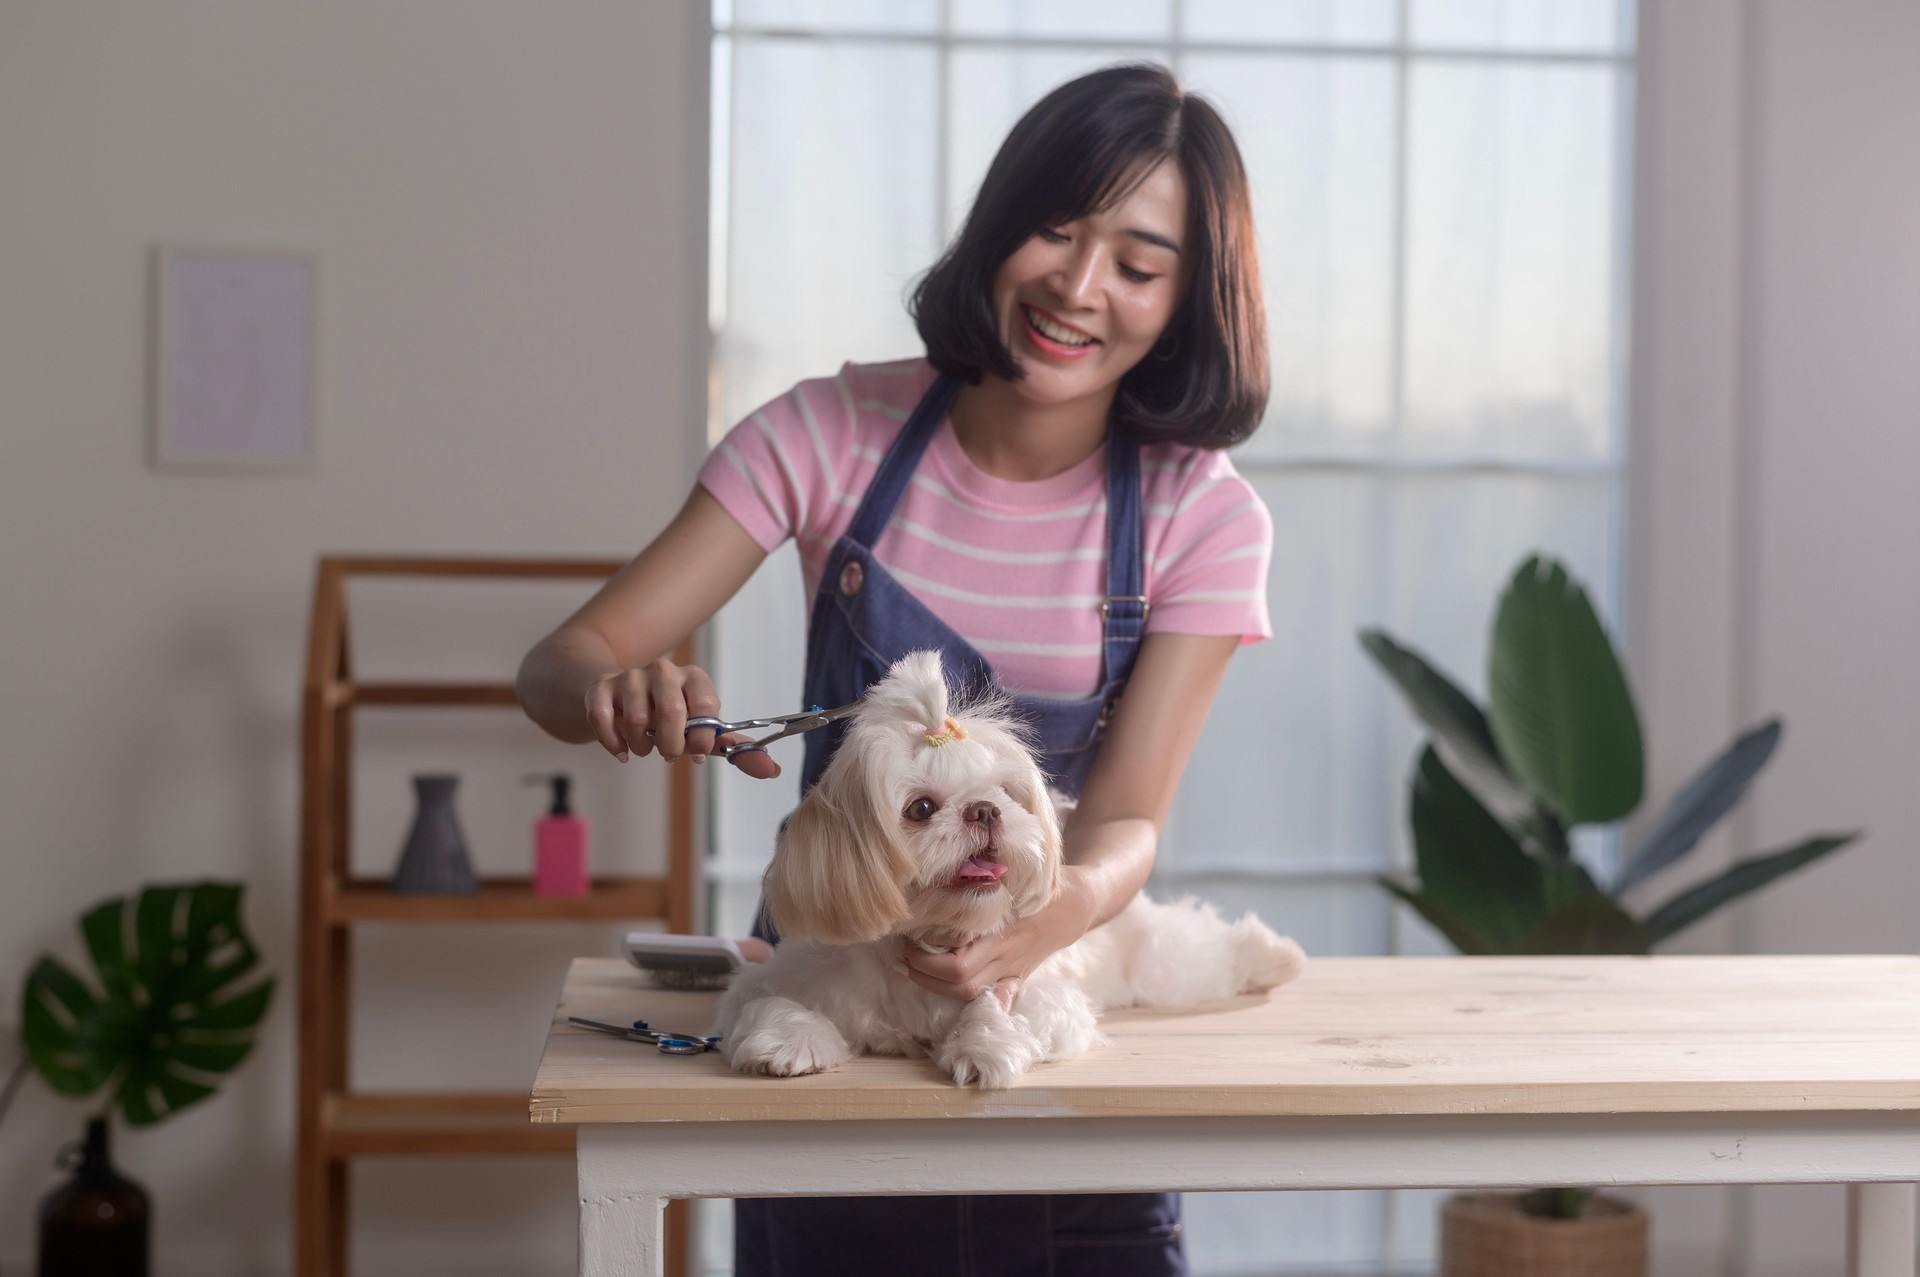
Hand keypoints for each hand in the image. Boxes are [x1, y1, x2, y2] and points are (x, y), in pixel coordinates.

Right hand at [582, 658, 780, 779]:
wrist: (615, 692)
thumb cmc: (666, 715)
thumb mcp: (700, 729)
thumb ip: (734, 749)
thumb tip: (772, 770)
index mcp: (693, 678)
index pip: (706, 707)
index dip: (702, 738)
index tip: (695, 752)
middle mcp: (663, 671)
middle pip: (671, 713)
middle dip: (670, 745)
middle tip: (668, 752)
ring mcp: (630, 677)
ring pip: (637, 720)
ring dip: (642, 746)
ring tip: (645, 746)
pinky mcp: (601, 688)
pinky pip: (604, 720)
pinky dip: (614, 744)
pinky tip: (622, 751)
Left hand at [899, 867, 1096, 1003]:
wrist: (1077, 904)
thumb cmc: (1043, 883)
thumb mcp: (1017, 874)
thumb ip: (989, 874)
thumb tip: (950, 863)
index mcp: (1004, 934)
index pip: (958, 965)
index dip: (928, 959)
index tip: (910, 939)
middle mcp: (1007, 958)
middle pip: (959, 983)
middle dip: (924, 974)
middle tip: (904, 953)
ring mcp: (1012, 971)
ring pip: (969, 994)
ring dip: (935, 985)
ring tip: (913, 966)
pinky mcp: (1016, 977)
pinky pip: (992, 997)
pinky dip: (966, 998)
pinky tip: (941, 986)